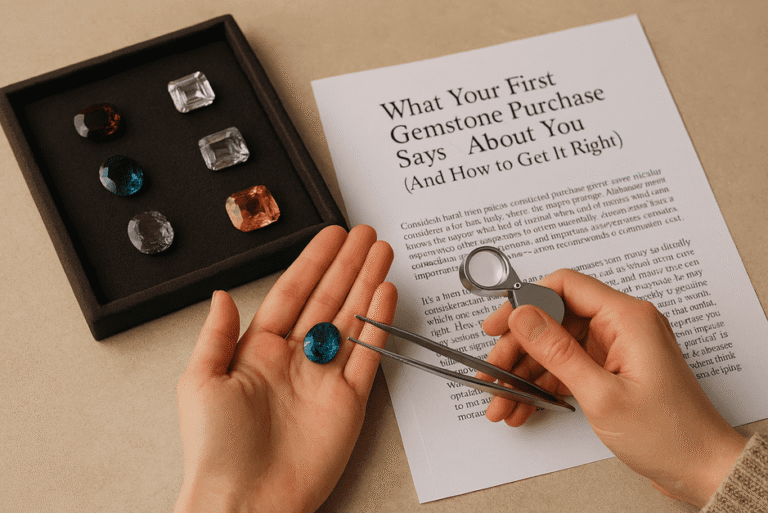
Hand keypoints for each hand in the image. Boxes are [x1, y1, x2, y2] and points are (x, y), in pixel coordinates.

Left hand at [174, 225, 396, 512]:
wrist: (246, 502)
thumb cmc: (216, 449)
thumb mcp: (200, 382)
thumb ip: (216, 335)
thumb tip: (222, 294)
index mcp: (258, 351)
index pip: (292, 293)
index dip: (313, 262)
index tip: (330, 236)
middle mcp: (295, 359)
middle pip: (327, 299)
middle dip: (347, 265)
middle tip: (365, 234)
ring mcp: (324, 378)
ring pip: (352, 319)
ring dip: (367, 285)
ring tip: (382, 253)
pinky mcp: (349, 402)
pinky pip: (368, 354)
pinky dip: (379, 324)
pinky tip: (385, 295)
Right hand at [480, 269, 746, 506]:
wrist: (701, 469)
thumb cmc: (670, 434)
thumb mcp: (601, 393)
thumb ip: (557, 351)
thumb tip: (523, 316)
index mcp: (627, 318)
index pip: (565, 287)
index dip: (525, 301)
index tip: (499, 324)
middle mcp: (622, 326)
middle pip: (554, 320)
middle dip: (519, 348)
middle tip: (494, 372)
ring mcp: (617, 349)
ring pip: (556, 347)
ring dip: (526, 373)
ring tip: (502, 399)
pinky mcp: (612, 370)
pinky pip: (567, 368)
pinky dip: (544, 386)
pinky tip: (524, 406)